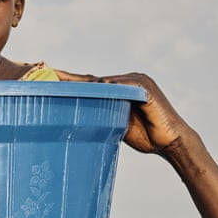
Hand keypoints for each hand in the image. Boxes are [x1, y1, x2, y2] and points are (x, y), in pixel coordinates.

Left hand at [56, 70, 194, 154]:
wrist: (170, 142)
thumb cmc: (147, 137)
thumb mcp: (118, 125)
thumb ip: (103, 117)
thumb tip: (80, 122)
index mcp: (119, 88)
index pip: (91, 84)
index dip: (70, 82)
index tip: (49, 80)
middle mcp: (127, 80)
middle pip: (93, 79)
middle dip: (70, 78)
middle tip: (47, 74)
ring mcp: (137, 82)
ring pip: (104, 81)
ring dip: (83, 83)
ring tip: (61, 83)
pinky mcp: (145, 89)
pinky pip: (122, 86)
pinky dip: (107, 87)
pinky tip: (92, 89)